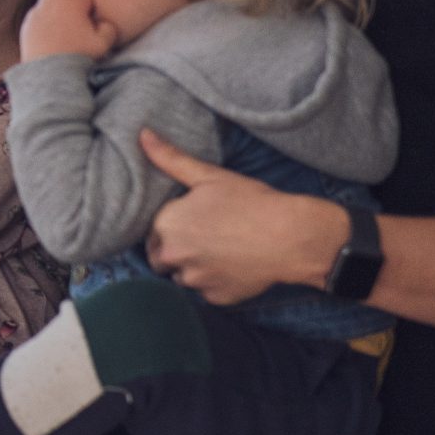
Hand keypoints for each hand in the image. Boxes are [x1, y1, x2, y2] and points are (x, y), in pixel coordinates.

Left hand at [19, 0, 115, 61]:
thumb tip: (104, 21)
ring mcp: (38, 10)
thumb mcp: (103, 43)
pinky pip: (37, 10)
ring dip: (58, 0)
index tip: (92, 13)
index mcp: (74, 3)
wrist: (50, 70)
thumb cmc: (78, 55)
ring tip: (64, 14)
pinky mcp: (28, 21)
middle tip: (80, 11)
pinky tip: (50, 24)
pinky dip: (44, 12)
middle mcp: (54, 2)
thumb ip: (109, 28)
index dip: (90, 2)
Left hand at [138, 130, 342, 305]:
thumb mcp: (209, 176)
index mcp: (166, 225)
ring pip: (183, 276)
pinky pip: (206, 292)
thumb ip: (170, 159)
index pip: (153, 231)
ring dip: (193, 268)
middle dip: (175, 250)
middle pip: (161, 258)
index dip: (171, 225)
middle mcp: (173, 256)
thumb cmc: (251, 202)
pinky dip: (215, 283)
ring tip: (221, 251)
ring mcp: (194, 281)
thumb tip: (142, 135)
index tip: (192, 221)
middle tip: (205, 237)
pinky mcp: (215, 299)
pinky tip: (234, 267)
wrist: (292, 237)